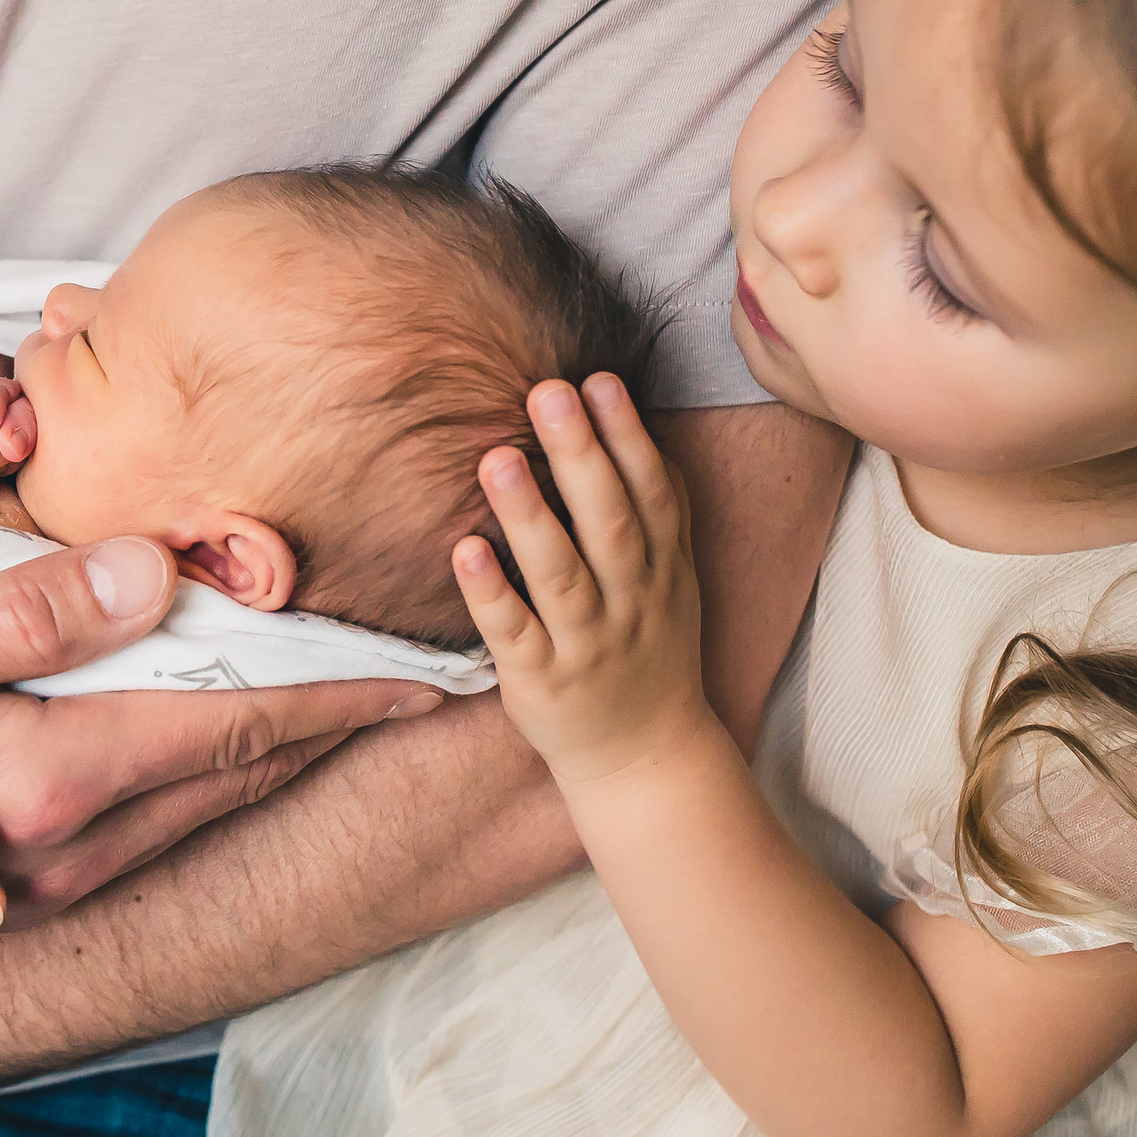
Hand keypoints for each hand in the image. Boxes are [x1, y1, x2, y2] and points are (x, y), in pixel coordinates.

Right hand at [0, 536, 440, 918]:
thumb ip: (18, 609)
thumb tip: (150, 572)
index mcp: (47, 779)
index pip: (234, 722)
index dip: (337, 689)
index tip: (427, 666)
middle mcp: (62, 850)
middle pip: (236, 774)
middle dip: (333, 728)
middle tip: (423, 688)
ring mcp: (42, 880)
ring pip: (201, 810)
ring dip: (284, 760)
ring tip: (355, 709)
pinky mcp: (16, 887)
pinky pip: (154, 835)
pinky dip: (216, 788)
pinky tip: (235, 760)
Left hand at [452, 374, 712, 784]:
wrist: (645, 756)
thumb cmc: (648, 648)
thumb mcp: (672, 579)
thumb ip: (657, 510)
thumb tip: (632, 422)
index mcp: (661, 569)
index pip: (651, 494)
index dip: (628, 437)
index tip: (599, 380)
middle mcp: (630, 601)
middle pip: (608, 521)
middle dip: (581, 455)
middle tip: (548, 391)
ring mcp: (585, 643)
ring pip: (559, 575)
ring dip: (529, 516)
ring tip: (495, 457)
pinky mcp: (540, 680)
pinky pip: (513, 632)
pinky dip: (490, 593)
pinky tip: (464, 549)